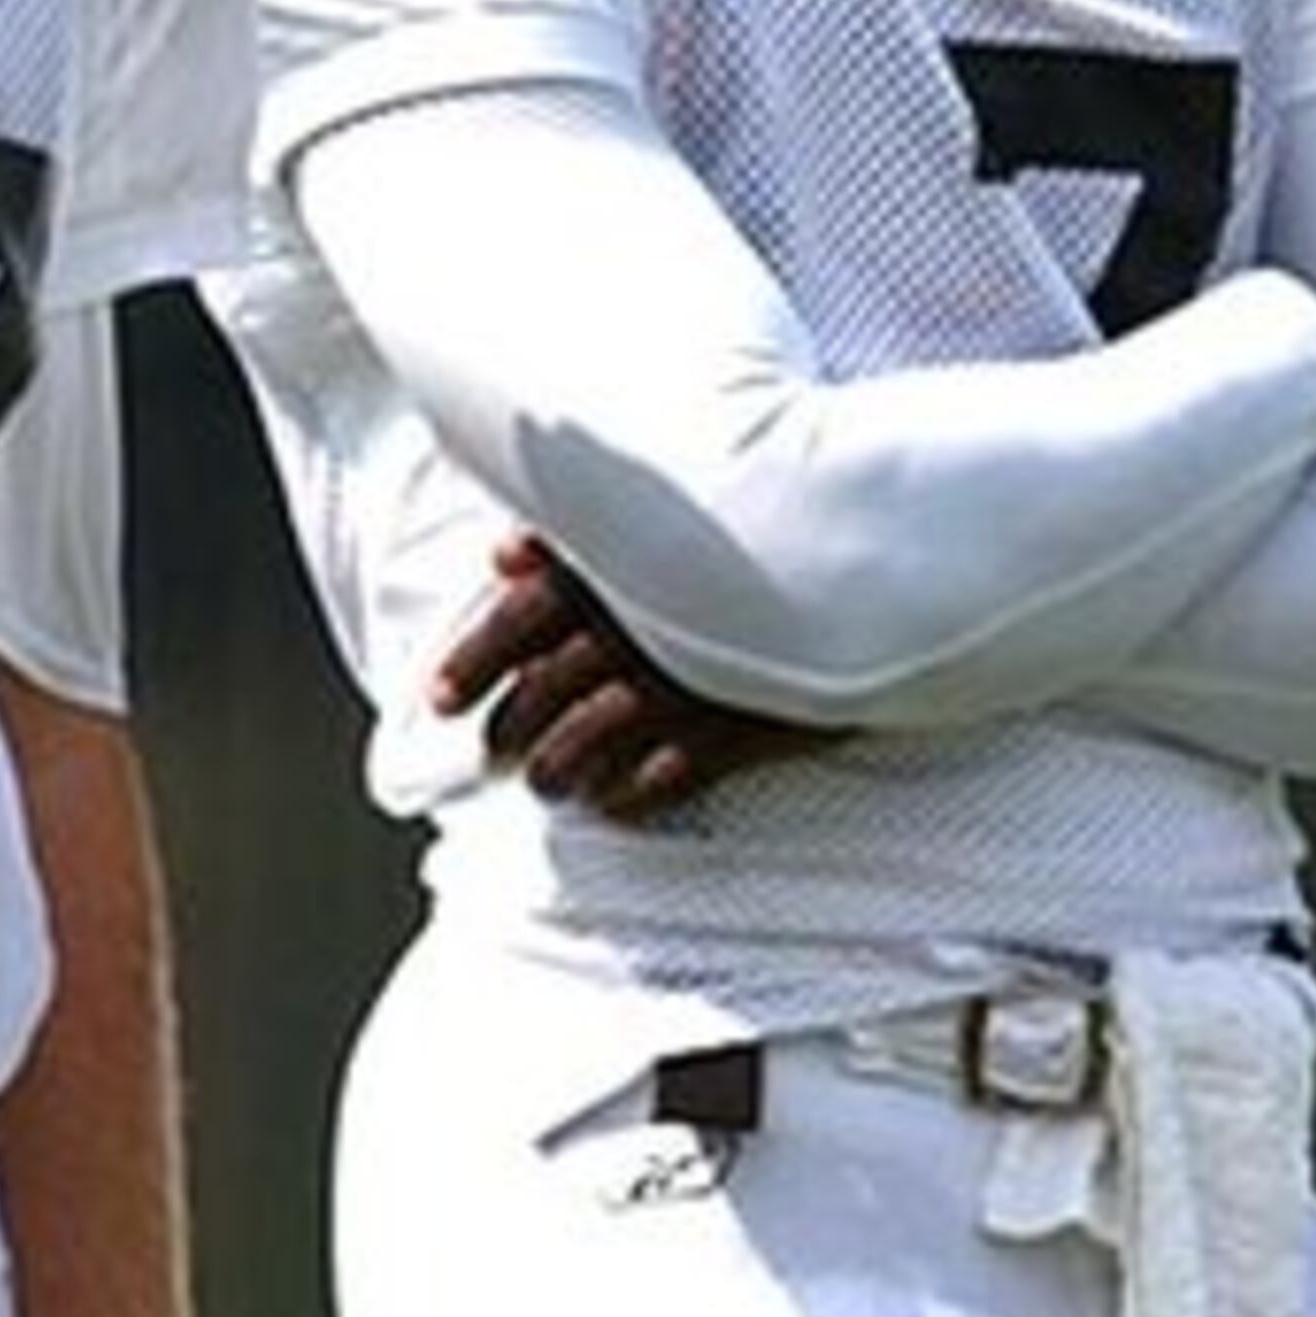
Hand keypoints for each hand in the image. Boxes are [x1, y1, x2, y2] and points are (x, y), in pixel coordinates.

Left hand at [428, 531, 843, 819]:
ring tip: (547, 785)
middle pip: (544, 690)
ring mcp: (689, 680)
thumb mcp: (660, 512)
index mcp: (613, 566)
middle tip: (492, 752)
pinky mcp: (744, 724)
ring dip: (559, 769)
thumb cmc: (754, 525)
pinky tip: (615, 804)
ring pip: (594, 741)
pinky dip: (631, 795)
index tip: (437, 699)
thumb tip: (504, 553)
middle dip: (509, 727)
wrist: (878, 556)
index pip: (516, 620)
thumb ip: (577, 536)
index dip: (468, 662)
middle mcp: (640, 626)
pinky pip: (668, 775)